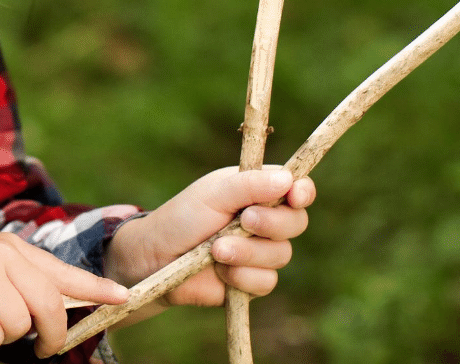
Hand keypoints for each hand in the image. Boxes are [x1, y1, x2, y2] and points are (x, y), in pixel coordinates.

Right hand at [0, 233, 128, 357]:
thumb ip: (22, 284)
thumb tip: (60, 312)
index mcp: (10, 247)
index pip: (61, 271)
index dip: (94, 289)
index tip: (123, 298)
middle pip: (49, 305)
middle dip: (51, 335)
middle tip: (42, 348)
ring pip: (19, 326)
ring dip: (1, 336)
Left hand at [105, 166, 314, 313]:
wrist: (157, 258)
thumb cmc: (182, 218)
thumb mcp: (212, 195)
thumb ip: (249, 185)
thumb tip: (289, 180)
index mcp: (257, 191)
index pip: (297, 188)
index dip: (302, 192)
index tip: (295, 196)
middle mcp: (265, 220)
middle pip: (297, 222)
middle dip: (271, 223)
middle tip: (243, 221)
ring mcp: (260, 252)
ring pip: (281, 254)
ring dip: (247, 252)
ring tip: (215, 249)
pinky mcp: (252, 280)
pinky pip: (266, 281)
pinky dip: (241, 276)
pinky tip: (220, 270)